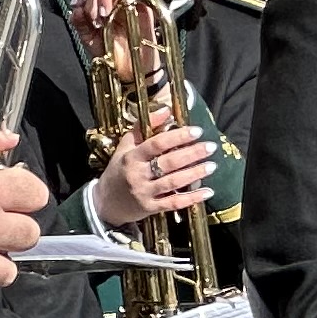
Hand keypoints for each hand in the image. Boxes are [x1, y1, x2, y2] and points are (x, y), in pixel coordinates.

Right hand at [91, 119, 217, 231]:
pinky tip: (208, 192)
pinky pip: (174, 203)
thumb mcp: (126, 147)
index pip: (156, 144)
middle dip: (192, 154)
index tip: (196, 131)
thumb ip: (144, 127)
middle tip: (210, 147)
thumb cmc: (120, 169)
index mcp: (132, 157)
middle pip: (168, 162)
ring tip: (212, 165)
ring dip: (195, 174)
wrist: (104, 202)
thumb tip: (166, 109)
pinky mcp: (149, 208)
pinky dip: (192, 198)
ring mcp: (143, 192)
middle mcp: (137, 174)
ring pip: (173, 182)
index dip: (177, 136)